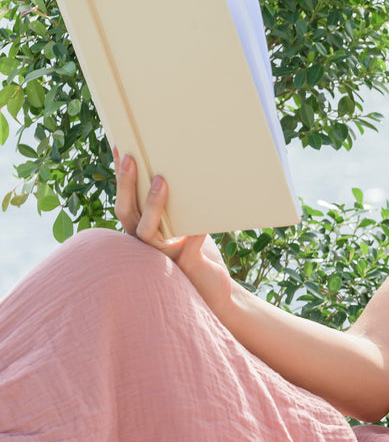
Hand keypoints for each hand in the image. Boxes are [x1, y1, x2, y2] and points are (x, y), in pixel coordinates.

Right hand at [114, 148, 231, 313]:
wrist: (217, 292)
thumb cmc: (199, 256)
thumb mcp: (188, 226)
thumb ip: (182, 207)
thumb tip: (185, 173)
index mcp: (143, 231)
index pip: (125, 201)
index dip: (120, 177)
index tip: (119, 148)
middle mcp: (145, 246)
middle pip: (126, 213)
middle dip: (126, 184)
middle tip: (132, 157)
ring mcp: (161, 258)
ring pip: (146, 231)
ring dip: (153, 205)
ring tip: (162, 181)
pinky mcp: (184, 266)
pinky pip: (187, 244)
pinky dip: (195, 229)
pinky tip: (203, 217)